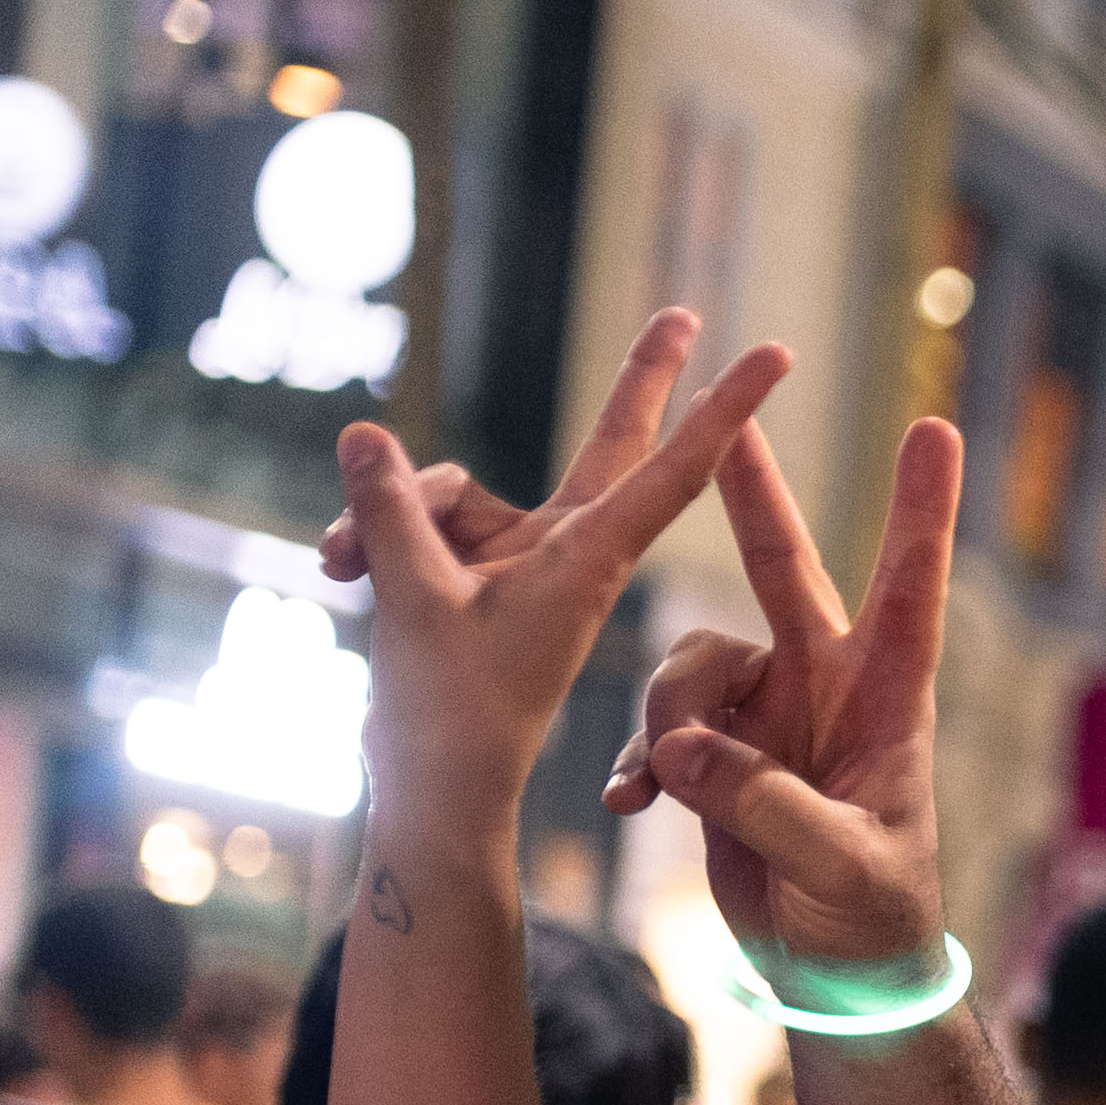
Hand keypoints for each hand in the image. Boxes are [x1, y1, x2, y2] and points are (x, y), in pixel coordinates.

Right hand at [334, 312, 791, 834]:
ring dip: (385, 516)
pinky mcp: (472, 568)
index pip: (673, 472)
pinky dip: (368, 538)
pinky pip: (416, 518)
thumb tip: (365, 434)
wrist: (434, 793)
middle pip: (608, 444)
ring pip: (453, 488)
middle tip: (688, 311)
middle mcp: (568, 550)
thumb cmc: (452, 721)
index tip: (773, 357)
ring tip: (337, 566)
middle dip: (639, 380)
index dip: (721, 412)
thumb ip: (389, 518)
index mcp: (592, 563)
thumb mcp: (416, 610)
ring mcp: (520, 556)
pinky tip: (332, 571)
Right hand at [617, 414, 961, 977]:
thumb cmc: (873, 925)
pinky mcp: (717, 756)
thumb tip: (685, 749)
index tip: (936, 430)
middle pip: (783, 571)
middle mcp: (826, 691)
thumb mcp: (841, 870)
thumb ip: (768, 806)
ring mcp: (767, 717)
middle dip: (753, 495)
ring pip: (688, 666)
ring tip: (670, 786)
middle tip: (730, 417)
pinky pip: (658, 728)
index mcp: (886, 704)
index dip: (921, 511)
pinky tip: (630, 802)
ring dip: (666, 719)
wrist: (835, 978)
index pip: (909, 591)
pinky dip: (637, 762)